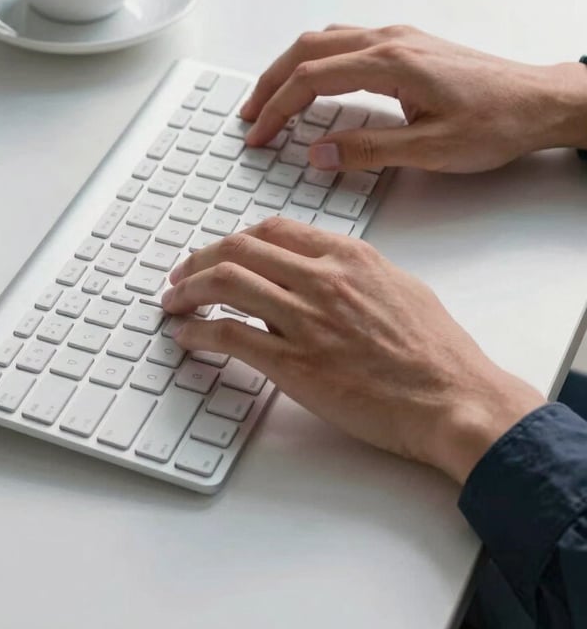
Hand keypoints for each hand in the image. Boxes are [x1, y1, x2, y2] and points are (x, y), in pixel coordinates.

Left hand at [162, 218, 544, 483]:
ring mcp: (305, 319)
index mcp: (348, 256)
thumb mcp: (399, 288)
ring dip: (187, 291)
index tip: (220, 252)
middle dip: (199, 259)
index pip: (273, 229)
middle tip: (182, 276)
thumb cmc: (436, 351)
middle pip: (239, 248)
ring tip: (173, 303)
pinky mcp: (293, 364)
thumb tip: (319, 273)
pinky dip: (197, 331)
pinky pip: (229, 335)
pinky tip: (186, 337)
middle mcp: (322, 278)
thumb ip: (353, 274)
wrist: (454, 399)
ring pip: (225, 283)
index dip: (235, 239)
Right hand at [241, 24, 586, 172]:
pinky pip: (344, 41)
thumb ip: (367, 150)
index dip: (276, 108)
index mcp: (390, 62)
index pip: (311, 79)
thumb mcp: (430, 150)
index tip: (258, 133)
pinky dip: (315, 61)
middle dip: (269, 82)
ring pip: (323, 40)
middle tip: (249, 115)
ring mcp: (397, 38)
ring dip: (290, 67)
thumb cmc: (497, 122)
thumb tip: (317, 154)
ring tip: (271, 99)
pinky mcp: (406, 45)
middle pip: (306, 50)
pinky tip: (314, 83)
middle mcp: (389, 40)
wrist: (539, 102)